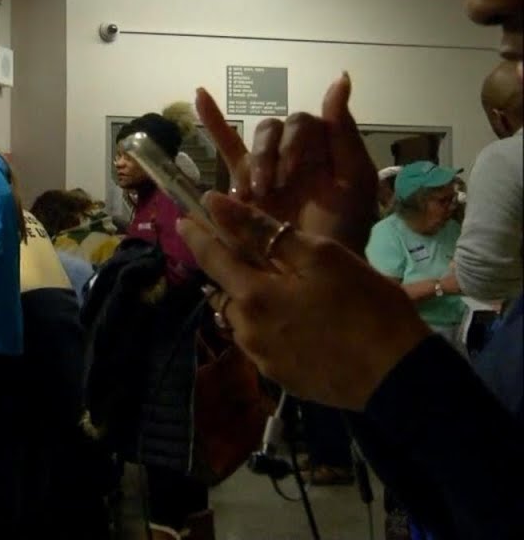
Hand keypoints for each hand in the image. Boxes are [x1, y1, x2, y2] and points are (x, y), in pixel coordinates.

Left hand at [179, 192, 430, 410]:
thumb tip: (215, 204)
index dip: (196, 234)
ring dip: (254, 300)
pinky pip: (263, 341)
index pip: (210, 258)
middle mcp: (247, 330)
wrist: (399, 376)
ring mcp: (262, 359)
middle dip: (234, 271)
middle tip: (262, 257)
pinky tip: (303, 321)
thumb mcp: (320, 256)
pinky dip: (271, 324)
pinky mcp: (281, 377)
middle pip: (226, 290)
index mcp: (252, 296)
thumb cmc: (365, 306)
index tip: (183, 218)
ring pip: (244, 317)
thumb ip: (262, 231)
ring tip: (291, 291)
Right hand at [196, 73, 377, 253]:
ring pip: (253, 140)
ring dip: (256, 160)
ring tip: (255, 193)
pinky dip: (213, 118)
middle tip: (274, 188)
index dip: (296, 143)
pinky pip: (226, 144)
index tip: (294, 173)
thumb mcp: (354, 181)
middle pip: (275, 129)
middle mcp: (295, 152)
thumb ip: (345, 133)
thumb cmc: (341, 229)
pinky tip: (199, 94)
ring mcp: (268, 166)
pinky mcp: (243, 182)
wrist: (316, 271)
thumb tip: (339, 79)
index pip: (305, 122)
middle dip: (273, 155)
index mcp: (324, 148)